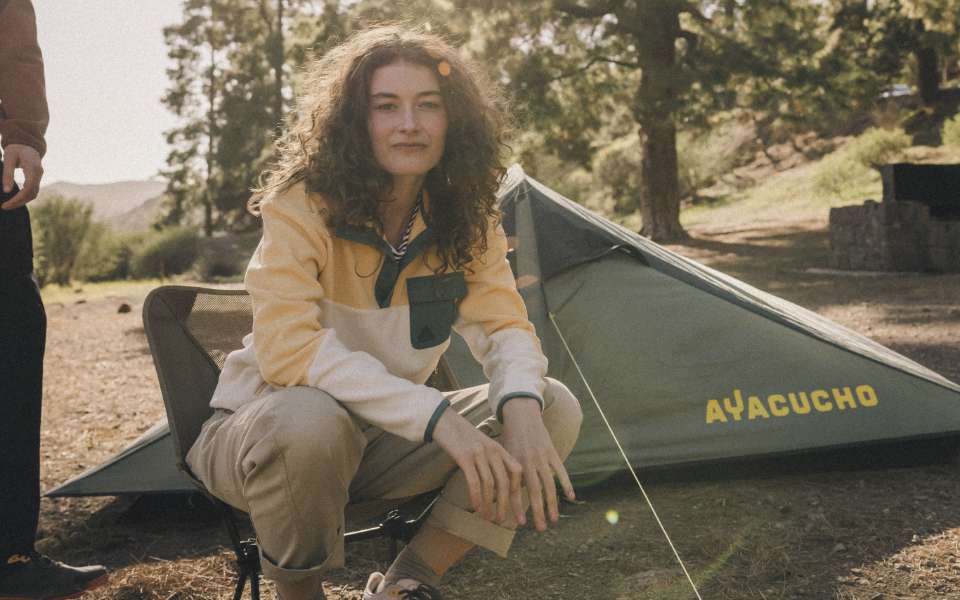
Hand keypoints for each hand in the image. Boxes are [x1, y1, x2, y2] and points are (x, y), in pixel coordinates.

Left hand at [2, 144, 43, 209]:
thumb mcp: (8, 159)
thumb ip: (7, 174)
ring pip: (33, 194)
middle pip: (31, 194)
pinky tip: (14, 198)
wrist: (26, 143)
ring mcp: (39, 177)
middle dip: (18, 202)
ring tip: (8, 204)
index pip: (28, 188)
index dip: (17, 198)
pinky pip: (32, 191)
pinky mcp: (37, 179)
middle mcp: (39, 174)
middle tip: (4, 207)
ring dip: (22, 201)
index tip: (5, 204)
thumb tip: (6, 191)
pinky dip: (24, 197)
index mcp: (33, 169)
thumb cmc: (16, 149)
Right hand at [431, 408, 525, 524]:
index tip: (516, 508)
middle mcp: (492, 451)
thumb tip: (496, 484)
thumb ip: (491, 460)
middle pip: (504, 482)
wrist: (444, 421)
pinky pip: (474, 481)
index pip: (516, 471)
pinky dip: (476, 497)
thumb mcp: (482, 445)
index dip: (517, 491)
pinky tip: (476, 507)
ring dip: (489, 504)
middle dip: (505, 504)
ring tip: (488, 517)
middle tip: (501, 520)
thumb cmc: (462, 436)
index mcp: (499, 449)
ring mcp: (479, 454)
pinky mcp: (465, 457)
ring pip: (490, 484)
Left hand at [501, 397, 575, 531]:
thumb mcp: (503, 454)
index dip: (518, 508)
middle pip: (535, 491)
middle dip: (537, 511)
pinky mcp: (552, 452)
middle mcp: (528, 462)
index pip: (516, 491)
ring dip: (552, 503)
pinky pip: (561, 470)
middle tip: (539, 529)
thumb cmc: (510, 437)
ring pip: (549, 484)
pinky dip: (566, 484)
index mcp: (514, 463)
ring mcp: (542, 457)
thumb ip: (505, 473)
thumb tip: (499, 496)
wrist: (521, 414)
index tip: (519, 524)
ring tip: (553, 520)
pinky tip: (570, 497)